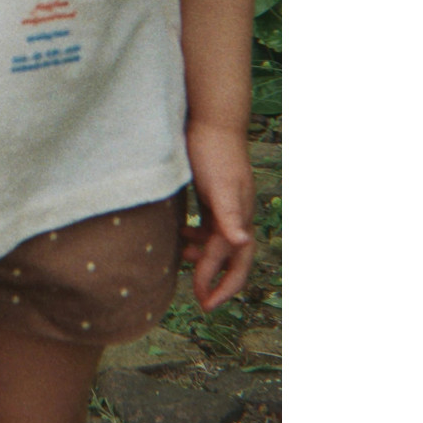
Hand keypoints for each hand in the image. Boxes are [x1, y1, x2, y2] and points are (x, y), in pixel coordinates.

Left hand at [182, 122, 255, 311]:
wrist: (211, 120)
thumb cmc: (214, 152)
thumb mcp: (219, 185)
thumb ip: (229, 215)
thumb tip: (243, 242)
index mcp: (239, 216)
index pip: (231, 260)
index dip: (218, 283)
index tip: (203, 303)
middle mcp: (236, 213)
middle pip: (232, 257)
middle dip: (218, 280)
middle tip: (201, 300)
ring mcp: (225, 203)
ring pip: (218, 241)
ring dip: (204, 257)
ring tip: (183, 262)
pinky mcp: (213, 192)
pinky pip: (209, 224)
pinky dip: (196, 235)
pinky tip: (180, 233)